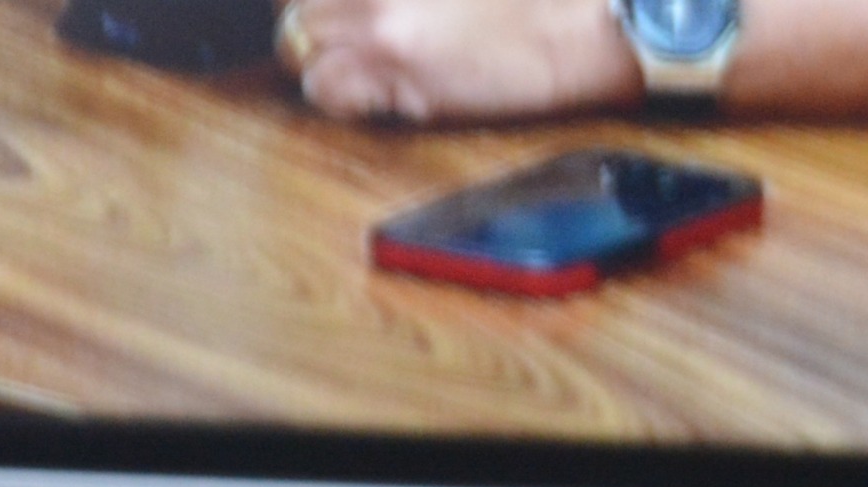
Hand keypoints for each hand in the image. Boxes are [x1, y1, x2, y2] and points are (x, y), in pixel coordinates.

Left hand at [278, 0, 640, 122]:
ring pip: (297, 46)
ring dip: (320, 60)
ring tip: (362, 68)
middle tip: (348, 40)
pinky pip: (326, 90)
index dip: (311, 3)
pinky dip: (338, 96)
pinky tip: (373, 93)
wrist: (576, 25)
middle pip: (291, 10)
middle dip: (311, 25)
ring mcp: (379, 28)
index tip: (330, 14)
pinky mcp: (398, 76)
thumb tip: (358, 12)